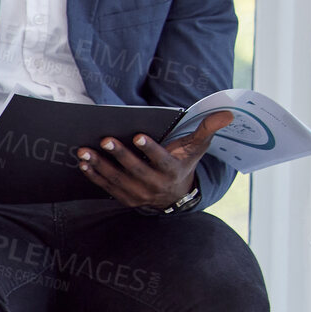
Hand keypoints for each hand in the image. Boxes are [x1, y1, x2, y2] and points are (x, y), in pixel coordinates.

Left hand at [75, 110, 233, 209]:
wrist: (174, 195)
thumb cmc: (183, 163)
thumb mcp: (197, 148)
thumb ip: (208, 129)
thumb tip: (228, 112)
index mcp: (172, 171)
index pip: (161, 160)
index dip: (150, 149)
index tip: (138, 135)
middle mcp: (155, 185)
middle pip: (135, 170)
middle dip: (119, 155)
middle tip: (104, 140)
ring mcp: (138, 194)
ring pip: (117, 179)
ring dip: (99, 165)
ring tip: (84, 151)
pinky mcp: (125, 198)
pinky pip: (107, 188)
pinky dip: (94, 176)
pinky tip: (83, 164)